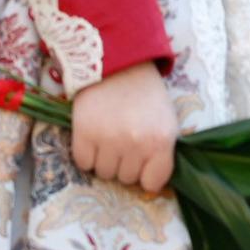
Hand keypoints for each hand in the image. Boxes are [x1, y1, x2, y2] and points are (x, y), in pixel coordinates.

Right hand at [70, 61, 177, 193]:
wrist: (119, 64)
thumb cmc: (146, 95)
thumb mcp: (167, 122)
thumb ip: (161, 153)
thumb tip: (150, 184)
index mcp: (162, 140)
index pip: (153, 182)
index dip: (146, 174)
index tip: (142, 163)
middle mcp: (137, 143)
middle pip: (126, 178)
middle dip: (125, 163)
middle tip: (124, 138)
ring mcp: (109, 140)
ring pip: (104, 173)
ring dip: (105, 159)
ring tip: (109, 134)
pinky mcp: (84, 133)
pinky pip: (83, 163)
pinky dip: (86, 153)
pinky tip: (94, 134)